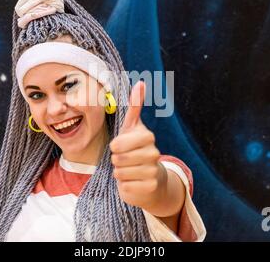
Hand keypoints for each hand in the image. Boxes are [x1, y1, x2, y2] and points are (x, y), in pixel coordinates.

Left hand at [110, 81, 165, 207]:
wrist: (149, 177)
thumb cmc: (135, 149)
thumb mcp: (131, 127)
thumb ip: (134, 106)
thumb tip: (141, 82)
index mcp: (148, 136)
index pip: (118, 143)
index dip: (115, 146)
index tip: (120, 146)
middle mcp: (154, 153)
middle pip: (118, 158)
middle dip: (115, 161)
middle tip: (123, 160)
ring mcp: (153, 170)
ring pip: (120, 173)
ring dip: (119, 173)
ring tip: (128, 170)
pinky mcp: (150, 186)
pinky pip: (125, 187)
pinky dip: (124, 186)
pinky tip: (132, 182)